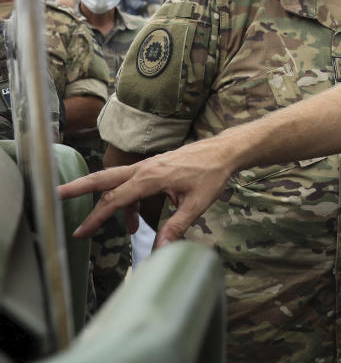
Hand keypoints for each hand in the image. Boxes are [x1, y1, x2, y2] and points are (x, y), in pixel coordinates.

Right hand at [58, 136, 235, 247]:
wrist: (225, 151)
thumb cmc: (212, 174)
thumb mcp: (197, 204)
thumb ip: (177, 226)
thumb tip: (161, 250)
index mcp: (151, 177)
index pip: (116, 199)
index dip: (97, 217)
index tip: (81, 232)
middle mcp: (144, 168)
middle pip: (104, 178)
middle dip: (78, 187)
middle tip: (54, 195)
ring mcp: (148, 165)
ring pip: (115, 180)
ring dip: (104, 200)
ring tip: (98, 225)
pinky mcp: (154, 167)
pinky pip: (131, 183)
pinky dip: (127, 201)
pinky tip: (134, 221)